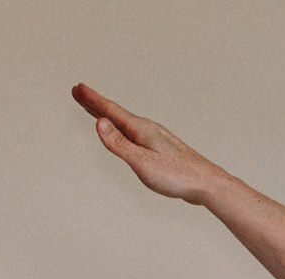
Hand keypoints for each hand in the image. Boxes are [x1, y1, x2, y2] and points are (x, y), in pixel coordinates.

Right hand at [72, 83, 228, 204]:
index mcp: (141, 130)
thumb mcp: (142, 162)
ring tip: (95, 110)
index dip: (92, 100)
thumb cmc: (177, 176)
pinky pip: (135, 134)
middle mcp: (148, 129)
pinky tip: (124, 134)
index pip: (111, 112)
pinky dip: (122, 128)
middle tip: (79, 92)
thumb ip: (119, 144)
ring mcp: (156, 138)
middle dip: (95, 104)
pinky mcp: (161, 149)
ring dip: (108, 115)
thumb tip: (99, 122)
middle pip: (116, 114)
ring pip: (125, 123)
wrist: (207, 184)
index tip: (77, 88)